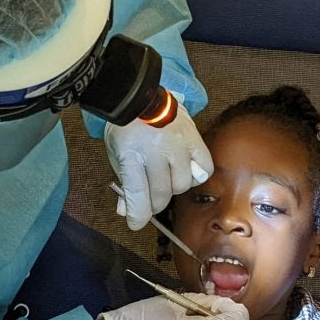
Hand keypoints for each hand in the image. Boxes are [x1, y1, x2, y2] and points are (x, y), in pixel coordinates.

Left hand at [104, 105, 212, 229]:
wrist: (139, 96)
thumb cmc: (126, 128)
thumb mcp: (116, 155)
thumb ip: (124, 184)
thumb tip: (127, 212)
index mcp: (131, 155)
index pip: (138, 196)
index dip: (137, 216)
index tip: (135, 223)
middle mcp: (156, 151)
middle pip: (160, 194)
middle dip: (152, 204)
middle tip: (148, 200)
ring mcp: (178, 145)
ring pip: (182, 184)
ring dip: (172, 188)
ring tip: (164, 179)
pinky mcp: (194, 138)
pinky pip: (204, 169)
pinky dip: (195, 175)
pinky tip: (183, 170)